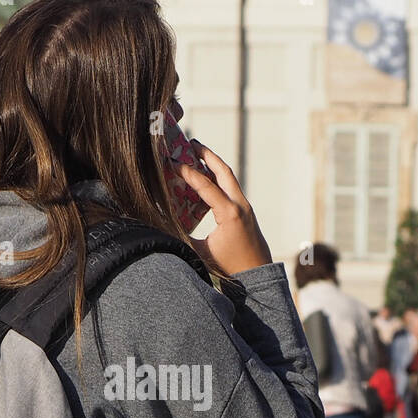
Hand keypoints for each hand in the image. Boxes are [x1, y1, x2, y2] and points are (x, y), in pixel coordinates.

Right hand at [174, 142, 272, 275]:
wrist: (256, 274)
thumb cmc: (228, 266)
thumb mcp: (201, 252)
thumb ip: (181, 236)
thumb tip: (160, 226)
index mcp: (229, 213)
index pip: (205, 185)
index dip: (187, 172)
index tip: (173, 162)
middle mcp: (240, 205)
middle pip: (223, 171)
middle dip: (207, 155)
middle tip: (192, 143)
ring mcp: (245, 206)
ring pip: (229, 177)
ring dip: (214, 164)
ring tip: (198, 154)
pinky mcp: (246, 210)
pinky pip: (231, 188)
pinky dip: (219, 178)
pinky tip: (207, 177)